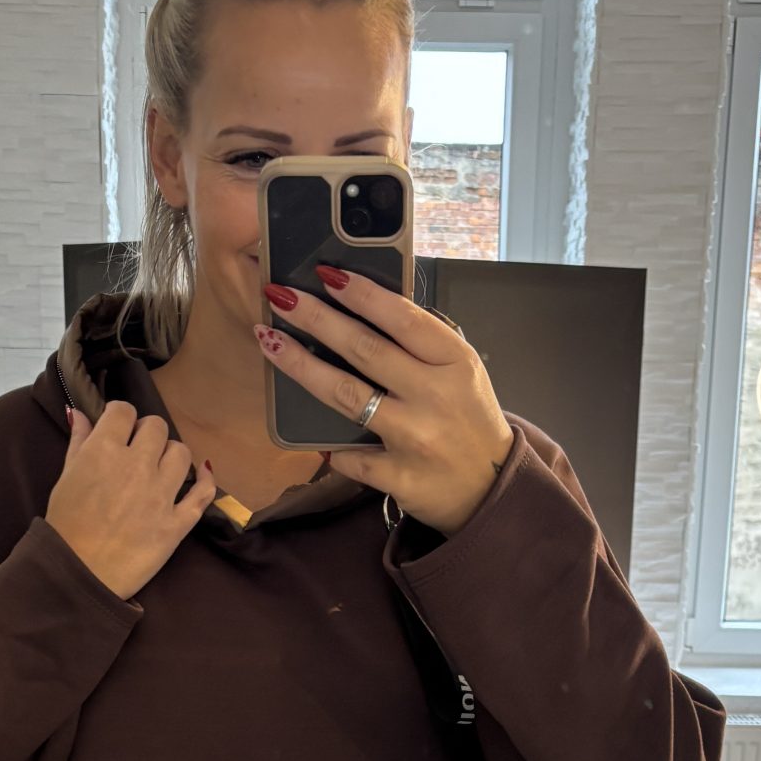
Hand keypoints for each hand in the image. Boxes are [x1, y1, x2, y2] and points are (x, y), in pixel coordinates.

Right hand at [45, 399, 216, 597]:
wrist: (80, 575)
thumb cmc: (66, 527)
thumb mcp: (64, 479)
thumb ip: (77, 442)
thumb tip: (80, 413)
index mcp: (104, 451)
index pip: (124, 411)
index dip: (120, 417)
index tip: (117, 430)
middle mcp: (137, 465)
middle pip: (156, 427)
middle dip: (146, 434)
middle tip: (137, 451)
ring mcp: (161, 494)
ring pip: (181, 452)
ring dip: (171, 454)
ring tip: (160, 467)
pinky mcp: (177, 522)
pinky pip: (203, 493)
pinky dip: (206, 479)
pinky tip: (203, 472)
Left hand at [256, 268, 515, 533]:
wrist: (491, 487)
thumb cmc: (468, 420)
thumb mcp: (460, 371)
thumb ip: (420, 344)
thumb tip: (360, 309)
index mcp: (454, 361)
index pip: (402, 318)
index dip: (361, 293)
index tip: (326, 273)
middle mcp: (434, 396)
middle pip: (364, 349)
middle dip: (316, 318)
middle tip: (280, 295)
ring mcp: (415, 437)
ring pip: (345, 396)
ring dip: (300, 365)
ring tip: (269, 340)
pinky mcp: (397, 476)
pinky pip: (348, 456)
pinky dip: (330, 449)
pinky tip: (313, 439)